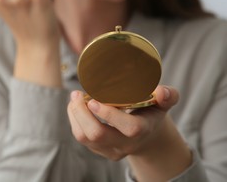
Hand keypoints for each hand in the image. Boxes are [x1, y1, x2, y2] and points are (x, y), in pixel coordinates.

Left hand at [67, 86, 191, 180]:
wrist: (146, 135)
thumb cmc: (152, 112)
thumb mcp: (163, 103)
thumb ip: (168, 96)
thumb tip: (161, 91)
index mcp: (142, 130)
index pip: (128, 128)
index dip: (109, 115)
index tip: (93, 100)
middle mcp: (125, 144)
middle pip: (98, 135)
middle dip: (82, 113)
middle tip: (76, 94)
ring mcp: (110, 150)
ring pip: (84, 137)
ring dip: (75, 115)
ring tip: (74, 98)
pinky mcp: (98, 150)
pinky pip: (80, 136)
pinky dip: (74, 119)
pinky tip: (75, 106)